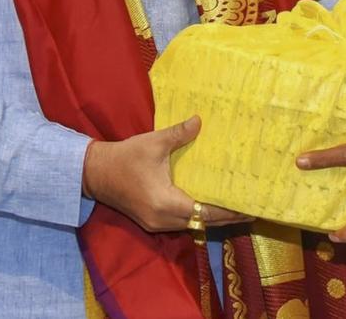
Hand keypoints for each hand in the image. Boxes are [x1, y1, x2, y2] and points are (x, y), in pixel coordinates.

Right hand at [82, 116, 249, 232]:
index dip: (229, 211)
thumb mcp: (154, 143)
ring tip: (235, 208)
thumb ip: (179, 134)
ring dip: (211, 218)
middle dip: (226, 217)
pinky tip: (208, 205)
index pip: (205, 212)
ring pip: (192, 225)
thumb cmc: (126, 157)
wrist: (96, 173)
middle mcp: (163, 219)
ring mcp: (156, 224)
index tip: (249, 208)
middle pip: (202, 223)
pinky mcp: (151, 222)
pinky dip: (197, 216)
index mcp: (166, 203)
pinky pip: (181, 222)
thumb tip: (199, 121)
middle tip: (250, 209)